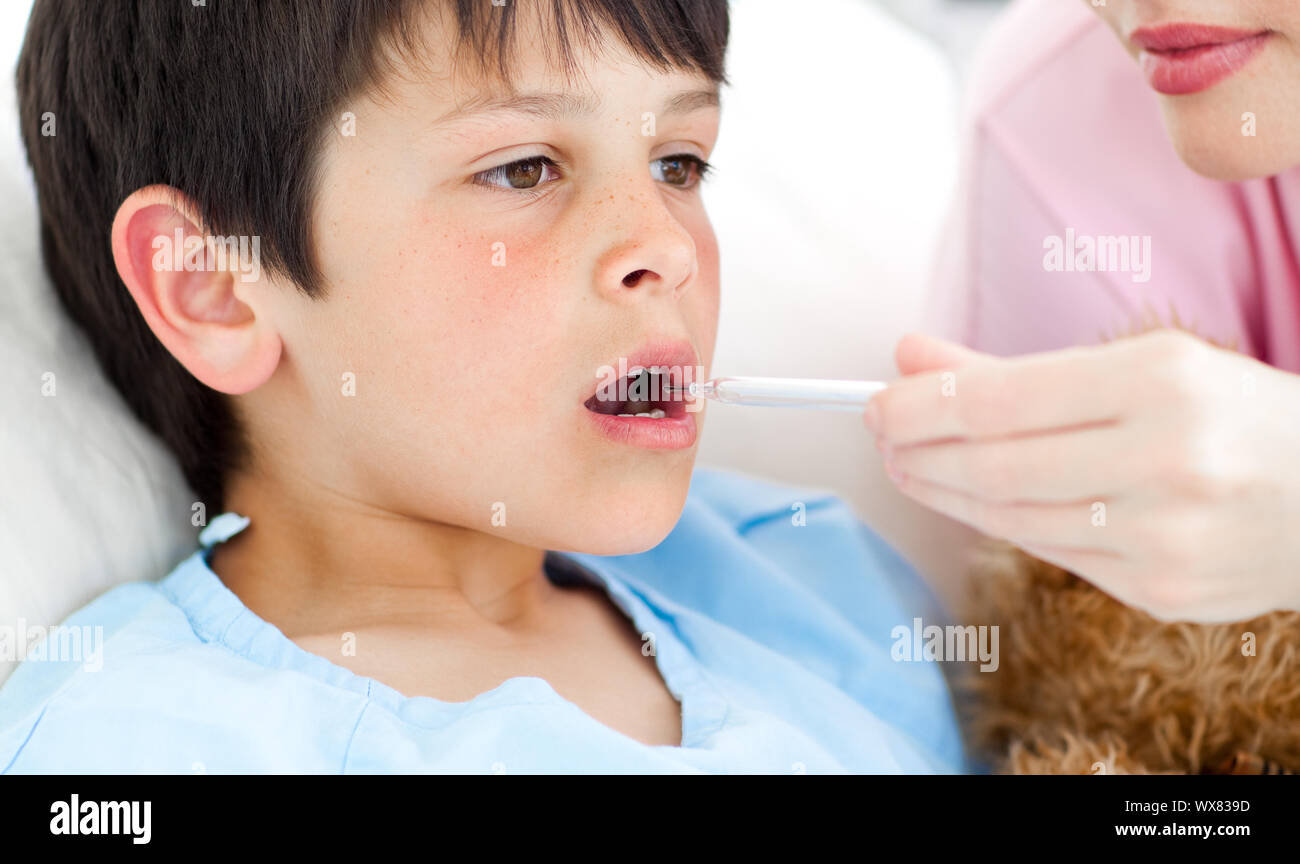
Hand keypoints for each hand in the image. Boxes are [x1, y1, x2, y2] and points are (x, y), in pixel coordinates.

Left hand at [864, 329, 1299, 622]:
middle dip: (919, 452)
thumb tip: (907, 355)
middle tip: (883, 438)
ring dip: (944, 492)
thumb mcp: (1137, 366)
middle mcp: (1167, 461)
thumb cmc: (1222, 415)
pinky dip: (999, 523)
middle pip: (994, 467)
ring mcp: (1166, 537)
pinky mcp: (1162, 592)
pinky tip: (973, 500)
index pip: (1001, 401)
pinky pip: (1050, 553)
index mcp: (1162, 382)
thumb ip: (1015, 371)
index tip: (876, 403)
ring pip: (1012, 519)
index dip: (922, 406)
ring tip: (912, 466)